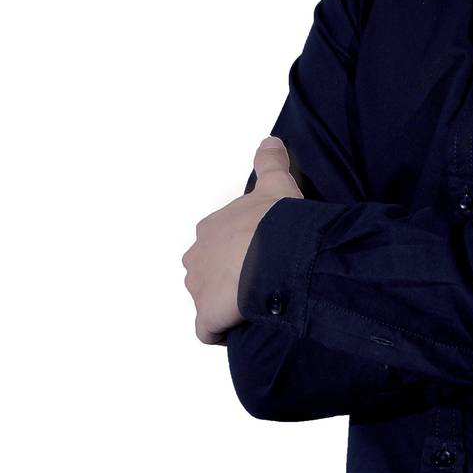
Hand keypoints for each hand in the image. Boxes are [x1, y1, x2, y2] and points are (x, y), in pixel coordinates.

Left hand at [183, 136, 303, 345]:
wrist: (277, 256)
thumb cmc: (275, 221)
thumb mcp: (276, 185)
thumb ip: (270, 162)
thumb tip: (271, 140)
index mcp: (210, 228)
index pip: (220, 242)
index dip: (242, 249)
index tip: (263, 254)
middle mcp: (196, 257)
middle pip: (209, 271)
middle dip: (229, 277)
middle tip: (262, 279)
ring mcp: (198, 290)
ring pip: (207, 300)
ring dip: (227, 304)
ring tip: (258, 303)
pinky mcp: (205, 319)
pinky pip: (209, 330)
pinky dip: (222, 331)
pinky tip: (245, 326)